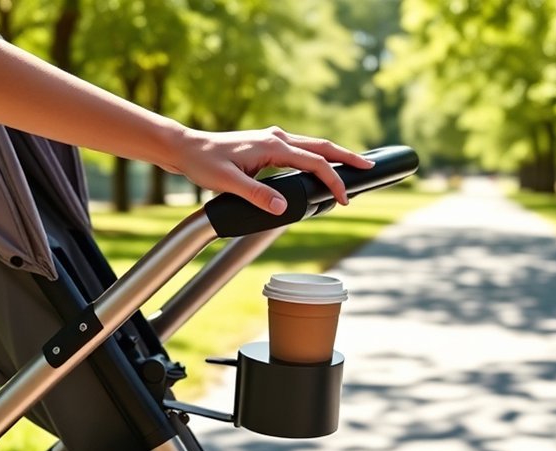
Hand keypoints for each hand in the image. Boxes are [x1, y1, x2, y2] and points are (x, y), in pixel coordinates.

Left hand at [168, 126, 374, 214]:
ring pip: (313, 145)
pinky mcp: (267, 144)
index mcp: (273, 146)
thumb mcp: (228, 184)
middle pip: (322, 146)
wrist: (185, 149)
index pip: (315, 163)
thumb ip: (256, 195)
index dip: (333, 182)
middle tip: (370, 169)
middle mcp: (277, 138)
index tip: (344, 199)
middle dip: (348, 158)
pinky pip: (301, 149)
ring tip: (353, 167)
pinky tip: (320, 167)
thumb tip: (282, 208)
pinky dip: (318, 156)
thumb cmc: (203, 164)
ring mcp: (273, 139)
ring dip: (335, 156)